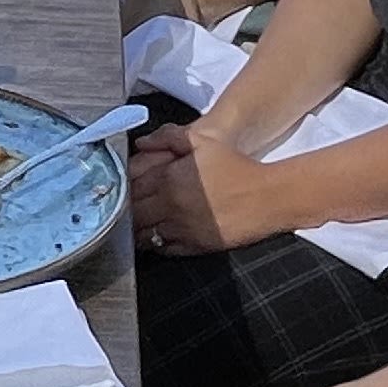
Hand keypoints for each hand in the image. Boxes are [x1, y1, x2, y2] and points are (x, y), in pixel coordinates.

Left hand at [128, 122, 290, 255]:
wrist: (267, 196)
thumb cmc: (237, 167)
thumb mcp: (203, 141)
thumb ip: (169, 138)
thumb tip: (142, 143)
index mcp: (169, 179)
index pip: (130, 188)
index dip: (123, 189)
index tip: (120, 189)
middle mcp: (171, 206)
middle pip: (132, 214)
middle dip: (125, 211)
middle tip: (123, 209)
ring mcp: (182, 229)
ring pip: (144, 235)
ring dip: (138, 230)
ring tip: (139, 223)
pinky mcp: (194, 246)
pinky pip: (164, 249)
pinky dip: (156, 243)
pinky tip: (157, 235)